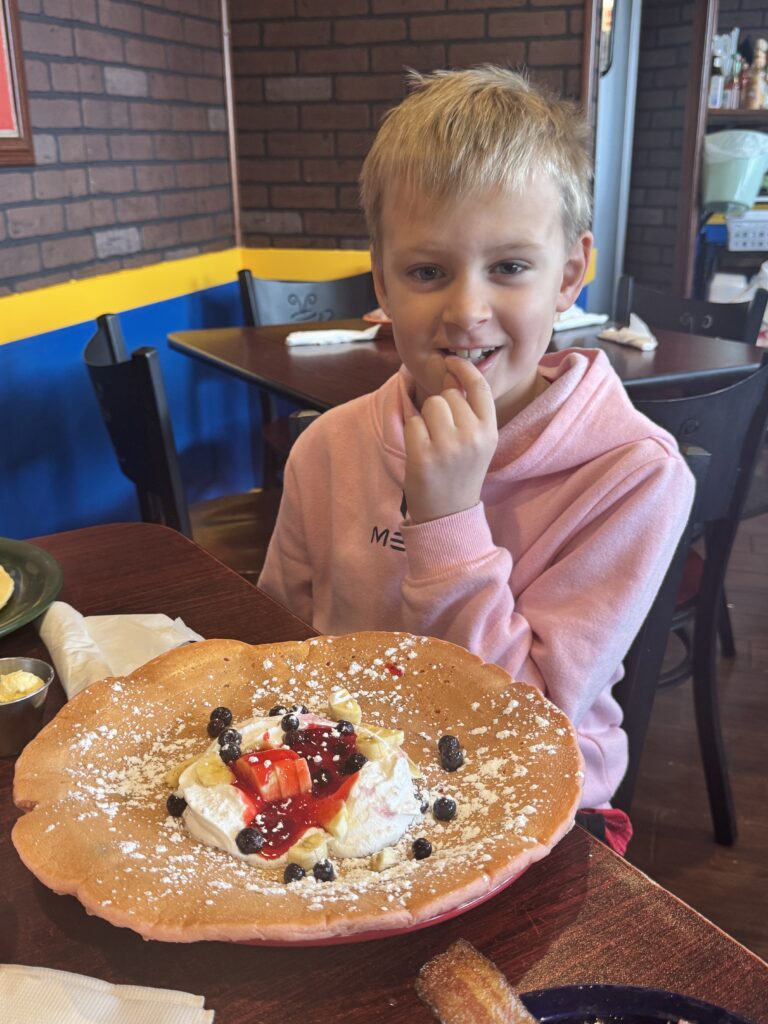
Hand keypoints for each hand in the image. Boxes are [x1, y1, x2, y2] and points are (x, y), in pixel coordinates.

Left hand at [404, 356, 497, 524]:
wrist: (449, 514)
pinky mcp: (424, 455)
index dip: (463, 369)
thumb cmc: (461, 474)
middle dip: (441, 407)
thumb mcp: (479, 443)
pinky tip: (422, 452)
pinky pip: (413, 422)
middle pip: (448, 394)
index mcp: (489, 431)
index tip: (451, 361)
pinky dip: (413, 434)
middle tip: (443, 435)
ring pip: (430, 404)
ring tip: (433, 443)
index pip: (479, 386)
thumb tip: (451, 374)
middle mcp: (472, 436)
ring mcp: (447, 446)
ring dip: (426, 418)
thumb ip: (470, 412)